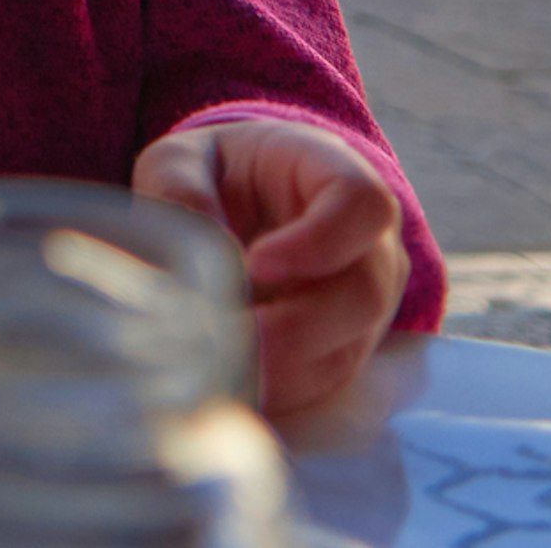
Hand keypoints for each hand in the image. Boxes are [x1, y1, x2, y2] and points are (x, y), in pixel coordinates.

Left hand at [131, 119, 407, 416]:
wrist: (237, 206)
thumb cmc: (216, 175)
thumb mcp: (183, 159)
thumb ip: (182, 186)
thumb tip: (203, 241)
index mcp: (336, 174)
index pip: (362, 205)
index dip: (319, 242)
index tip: (255, 264)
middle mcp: (369, 245)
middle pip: (362, 295)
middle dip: (293, 328)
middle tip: (227, 338)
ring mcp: (362, 305)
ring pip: (345, 352)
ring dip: (279, 369)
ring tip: (215, 369)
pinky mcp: (340, 353)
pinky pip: (320, 385)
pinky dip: (274, 391)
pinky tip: (225, 386)